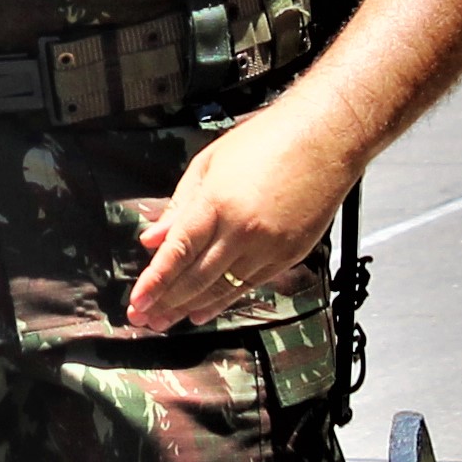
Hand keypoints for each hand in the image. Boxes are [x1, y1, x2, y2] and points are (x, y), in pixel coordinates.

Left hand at [125, 104, 353, 333]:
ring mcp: (269, 247)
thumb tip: (152, 239)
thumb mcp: (209, 164)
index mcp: (217, 204)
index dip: (154, 281)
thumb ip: (179, 206)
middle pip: (196, 278)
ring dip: (190, 308)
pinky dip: (224, 301)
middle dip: (166, 302)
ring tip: (166, 322)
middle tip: (142, 318)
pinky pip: (249, 285)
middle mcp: (242, 231)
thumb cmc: (266, 142)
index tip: (136, 301)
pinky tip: (204, 312)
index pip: (178, 253)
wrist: (325, 139)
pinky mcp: (290, 255)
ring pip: (222, 288)